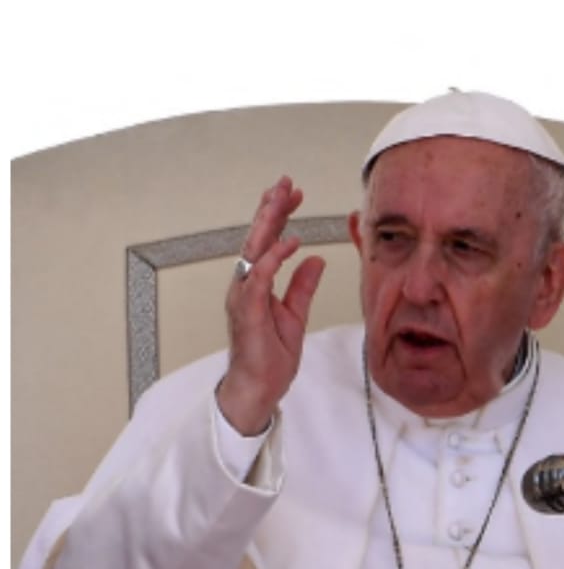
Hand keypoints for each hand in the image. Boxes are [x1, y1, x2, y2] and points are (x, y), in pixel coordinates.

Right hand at [216, 176, 325, 434]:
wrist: (260, 386)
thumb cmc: (271, 355)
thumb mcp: (295, 314)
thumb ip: (303, 286)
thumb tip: (315, 259)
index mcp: (257, 283)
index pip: (268, 241)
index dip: (280, 216)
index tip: (295, 194)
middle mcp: (246, 283)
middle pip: (258, 237)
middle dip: (271, 207)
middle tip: (285, 182)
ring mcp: (243, 294)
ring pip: (255, 248)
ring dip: (269, 222)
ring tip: (284, 198)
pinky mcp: (247, 309)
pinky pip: (260, 276)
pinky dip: (274, 257)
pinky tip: (290, 241)